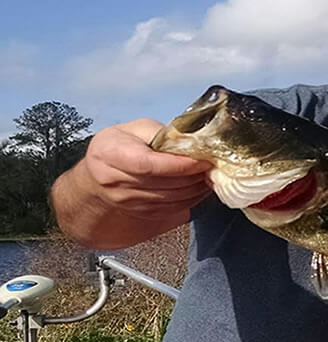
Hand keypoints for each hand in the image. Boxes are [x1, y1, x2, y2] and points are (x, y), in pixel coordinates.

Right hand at [80, 119, 212, 219]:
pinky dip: (192, 199)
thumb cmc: (119, 145)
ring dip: (196, 188)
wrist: (98, 176)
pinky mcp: (142, 212)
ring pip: (172, 199)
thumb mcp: (135, 129)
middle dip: (194, 176)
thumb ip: (161, 133)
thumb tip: (192, 141)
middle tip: (213, 164)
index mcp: (110, 155)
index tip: (202, 160)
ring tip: (210, 174)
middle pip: (164, 184)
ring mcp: (128, 202)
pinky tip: (202, 186)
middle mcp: (116, 182)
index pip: (149, 165)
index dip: (179, 165)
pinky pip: (173, 208)